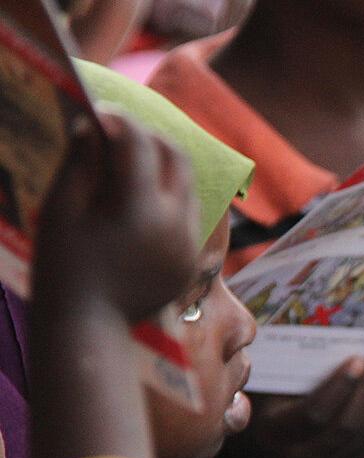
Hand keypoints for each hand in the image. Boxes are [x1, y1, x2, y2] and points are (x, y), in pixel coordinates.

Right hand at [29, 112, 198, 457]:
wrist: (88, 329)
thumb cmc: (63, 268)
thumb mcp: (61, 212)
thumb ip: (81, 164)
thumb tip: (92, 123)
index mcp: (141, 210)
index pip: (139, 144)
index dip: (119, 121)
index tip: (98, 113)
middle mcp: (177, 225)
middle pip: (177, 158)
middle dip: (149, 138)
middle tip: (118, 131)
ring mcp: (190, 245)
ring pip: (187, 186)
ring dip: (162, 166)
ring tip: (128, 161)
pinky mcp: (193, 262)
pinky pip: (189, 216)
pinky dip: (168, 198)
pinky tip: (138, 200)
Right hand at [224, 347, 363, 457]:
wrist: (249, 457)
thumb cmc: (253, 405)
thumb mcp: (259, 386)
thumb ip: (282, 367)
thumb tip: (320, 329)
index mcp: (274, 433)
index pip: (314, 414)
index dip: (339, 387)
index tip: (357, 358)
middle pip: (346, 426)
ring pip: (361, 435)